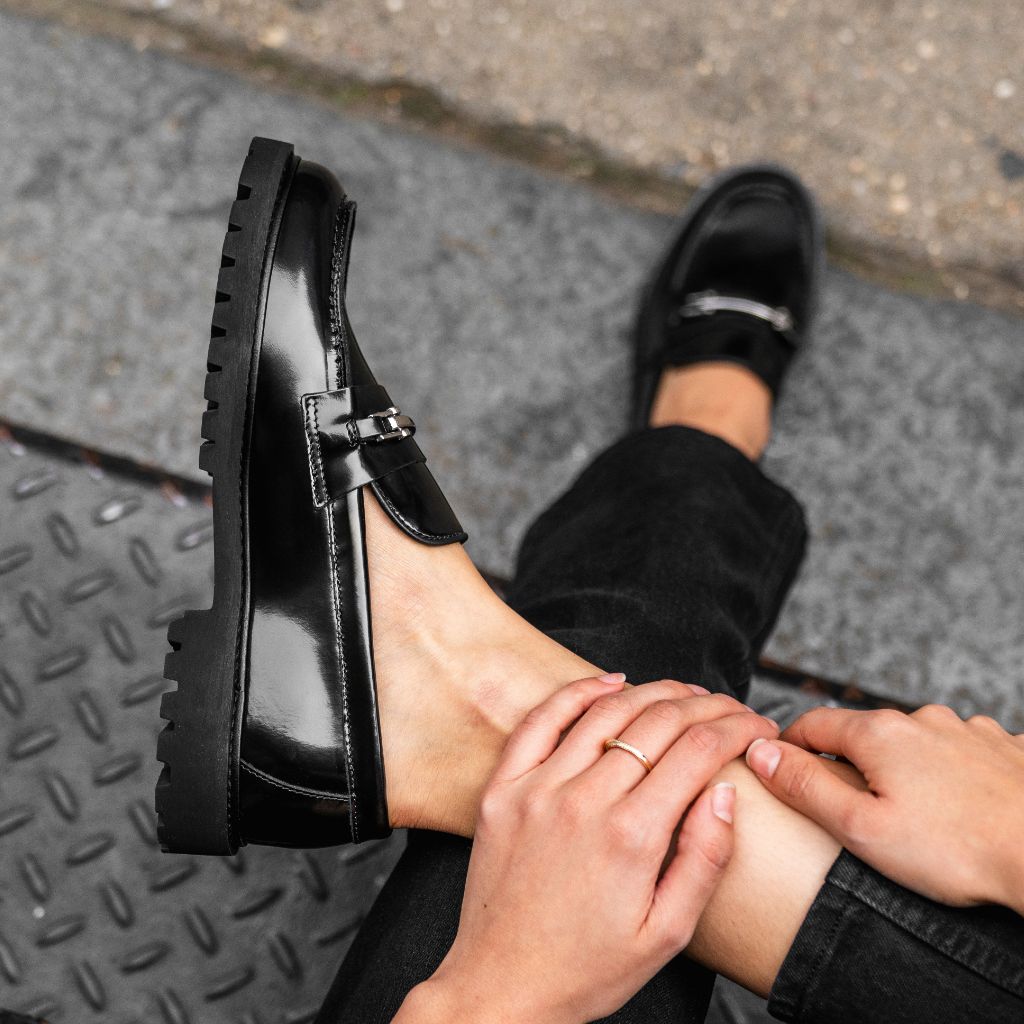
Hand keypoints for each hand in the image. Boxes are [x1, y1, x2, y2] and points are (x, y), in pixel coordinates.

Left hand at [399, 676, 778, 1023]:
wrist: (501, 988)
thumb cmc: (587, 970)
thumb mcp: (668, 934)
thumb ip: (704, 859)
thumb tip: (728, 793)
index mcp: (632, 836)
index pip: (699, 750)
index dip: (739, 728)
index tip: (759, 726)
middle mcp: (583, 800)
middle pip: (659, 721)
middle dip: (707, 705)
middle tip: (730, 707)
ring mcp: (537, 788)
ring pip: (606, 711)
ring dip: (654, 691)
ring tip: (685, 692)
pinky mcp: (503, 789)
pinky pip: (541, 720)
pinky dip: (577, 692)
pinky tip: (610, 682)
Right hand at [745, 704, 1023, 912]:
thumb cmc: (957, 851)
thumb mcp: (861, 828)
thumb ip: (806, 787)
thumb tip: (760, 752)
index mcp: (879, 733)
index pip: (813, 724)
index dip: (789, 746)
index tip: (779, 769)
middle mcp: (921, 719)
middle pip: (864, 733)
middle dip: (848, 762)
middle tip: (846, 806)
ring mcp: (967, 730)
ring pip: (915, 742)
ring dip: (902, 768)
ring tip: (909, 813)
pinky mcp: (1003, 748)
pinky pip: (960, 752)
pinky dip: (948, 773)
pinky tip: (957, 806)